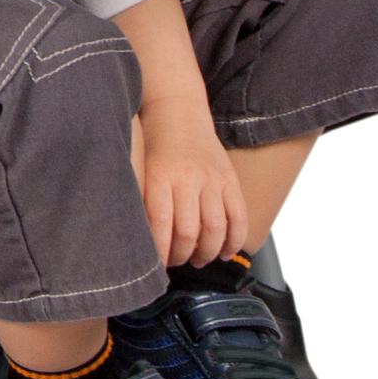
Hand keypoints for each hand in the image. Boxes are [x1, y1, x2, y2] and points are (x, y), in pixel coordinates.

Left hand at [132, 97, 249, 267]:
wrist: (178, 112)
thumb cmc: (152, 145)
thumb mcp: (139, 168)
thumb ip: (141, 200)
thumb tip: (138, 239)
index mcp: (160, 176)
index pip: (161, 223)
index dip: (161, 251)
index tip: (156, 266)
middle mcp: (188, 178)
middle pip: (190, 231)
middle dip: (183, 256)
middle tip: (177, 262)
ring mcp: (212, 179)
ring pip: (216, 228)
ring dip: (208, 253)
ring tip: (199, 260)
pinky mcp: (230, 179)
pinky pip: (239, 216)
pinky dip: (235, 240)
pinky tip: (225, 252)